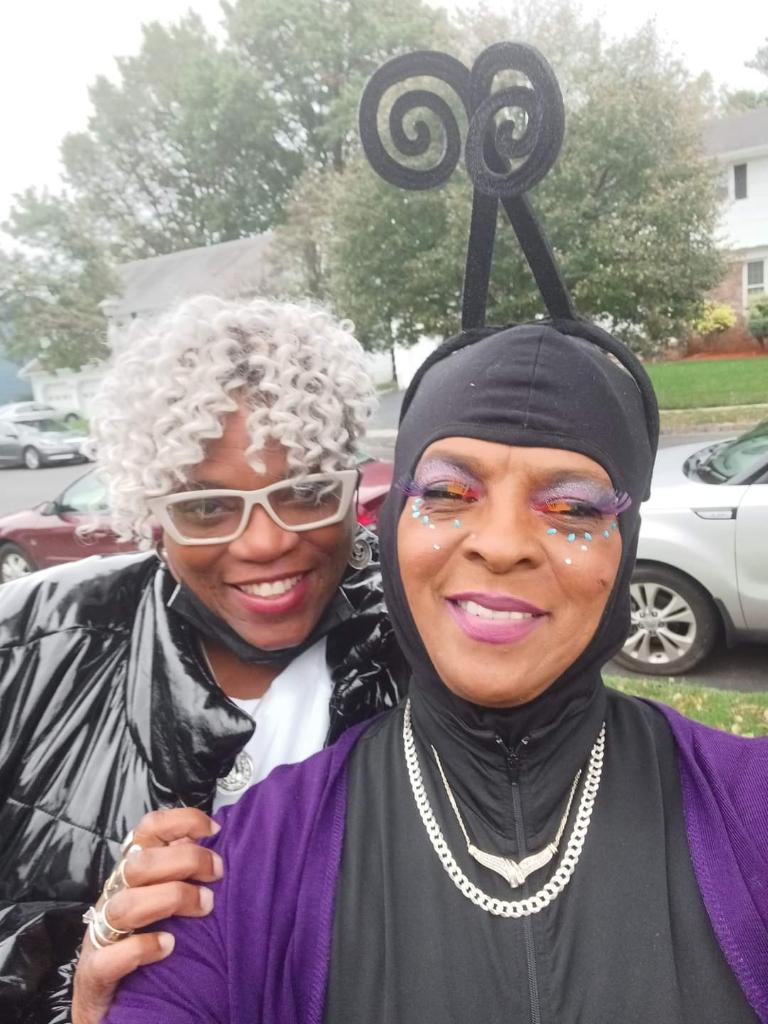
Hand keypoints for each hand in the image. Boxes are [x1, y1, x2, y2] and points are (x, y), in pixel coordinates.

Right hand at [72, 808, 222, 1023]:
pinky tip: (168, 946)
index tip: (214, 830)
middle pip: (140, 864)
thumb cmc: (143, 940)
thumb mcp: (164, 899)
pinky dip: (141, 947)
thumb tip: (214, 840)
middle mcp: (114, 896)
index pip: (147, 830)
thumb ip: (182, 869)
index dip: (181, 822)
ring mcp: (100, 934)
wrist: (111, 1005)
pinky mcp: (94, 973)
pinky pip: (110, 956)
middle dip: (185, 861)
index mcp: (131, 874)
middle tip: (218, 873)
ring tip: (205, 907)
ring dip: (171, 899)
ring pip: (125, 905)